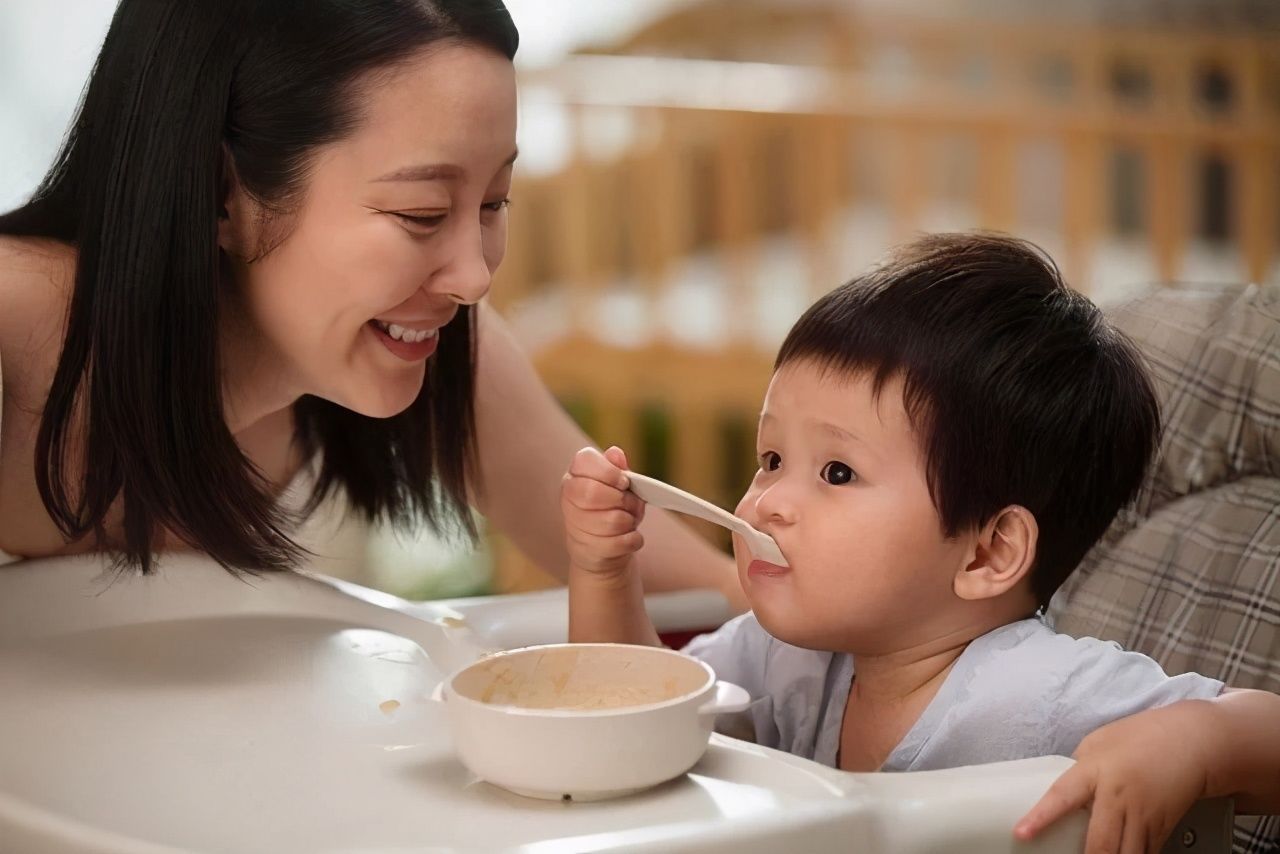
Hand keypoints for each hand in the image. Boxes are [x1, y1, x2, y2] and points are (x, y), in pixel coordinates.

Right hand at [561, 446, 645, 577]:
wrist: (600, 550)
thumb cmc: (612, 510)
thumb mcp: (619, 486)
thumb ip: (617, 469)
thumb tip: (615, 453)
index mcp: (574, 477)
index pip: (583, 461)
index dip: (608, 471)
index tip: (624, 481)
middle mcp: (568, 499)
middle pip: (592, 492)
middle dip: (621, 498)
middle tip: (629, 502)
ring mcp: (576, 527)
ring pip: (613, 520)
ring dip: (630, 520)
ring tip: (629, 520)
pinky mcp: (589, 551)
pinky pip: (621, 542)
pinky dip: (634, 540)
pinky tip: (629, 538)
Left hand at [1014, 701, 1213, 853]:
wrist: (1193, 741)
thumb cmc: (1142, 736)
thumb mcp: (1098, 742)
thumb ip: (1079, 770)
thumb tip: (1063, 793)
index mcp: (1096, 770)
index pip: (1062, 796)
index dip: (1040, 817)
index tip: (1022, 833)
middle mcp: (1120, 797)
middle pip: (1100, 843)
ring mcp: (1143, 816)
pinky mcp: (1162, 829)